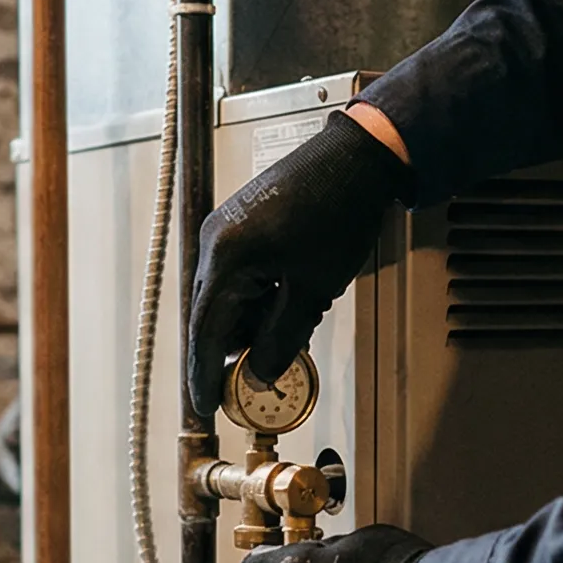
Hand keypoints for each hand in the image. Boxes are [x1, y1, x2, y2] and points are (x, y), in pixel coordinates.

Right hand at [187, 109, 410, 418]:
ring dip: (251, 322)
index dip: (206, 374)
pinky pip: (239, 275)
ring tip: (289, 331)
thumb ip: (282, 340)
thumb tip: (261, 375)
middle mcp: (216, 241)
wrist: (356, 158)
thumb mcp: (313, 291)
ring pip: (227, 296)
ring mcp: (227, 229)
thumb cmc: (339, 211)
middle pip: (211, 315)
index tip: (207, 404)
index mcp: (226, 257)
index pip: (205, 331)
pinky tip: (287, 304)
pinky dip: (258, 298)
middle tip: (255, 377)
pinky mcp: (242, 224)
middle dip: (234, 349)